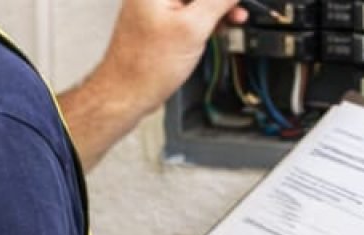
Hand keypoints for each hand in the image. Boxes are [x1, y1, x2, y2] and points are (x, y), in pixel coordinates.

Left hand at [58, 0, 246, 168]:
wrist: (125, 95)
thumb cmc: (145, 68)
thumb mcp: (193, 28)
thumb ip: (218, 1)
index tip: (235, 5)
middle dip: (220, 2)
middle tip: (238, 10)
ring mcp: (153, 9)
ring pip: (194, 2)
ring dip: (216, 9)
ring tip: (233, 19)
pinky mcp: (158, 24)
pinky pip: (187, 13)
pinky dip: (204, 19)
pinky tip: (217, 28)